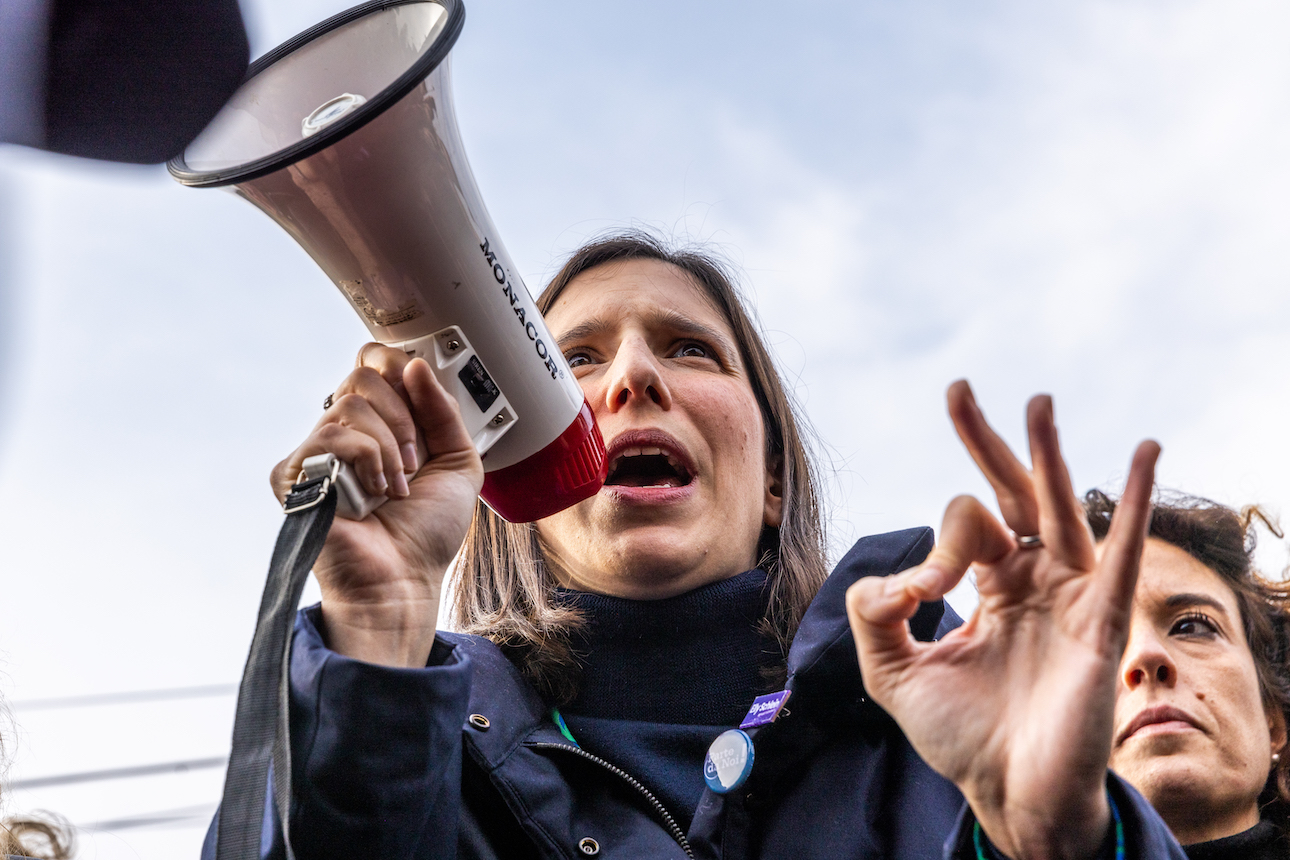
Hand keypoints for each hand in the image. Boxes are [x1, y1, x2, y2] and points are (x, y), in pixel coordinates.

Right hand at [271, 344, 483, 667]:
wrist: (405, 580)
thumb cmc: (427, 532)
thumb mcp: (459, 462)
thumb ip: (444, 411)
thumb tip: (416, 366)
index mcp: (380, 425)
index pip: (372, 364)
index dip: (396, 367)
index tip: (421, 391)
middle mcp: (346, 433)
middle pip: (362, 375)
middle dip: (404, 416)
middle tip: (416, 460)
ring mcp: (318, 453)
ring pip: (351, 403)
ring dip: (390, 447)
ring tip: (397, 485)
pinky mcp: (294, 474)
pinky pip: (330, 436)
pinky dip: (367, 461)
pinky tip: (374, 493)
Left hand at [846, 381, 1158, 859]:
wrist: (1007, 793)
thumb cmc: (960, 736)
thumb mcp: (892, 674)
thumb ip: (872, 619)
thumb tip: (883, 578)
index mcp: (989, 585)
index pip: (964, 526)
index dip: (934, 548)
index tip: (916, 594)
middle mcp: (1032, 580)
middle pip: (1012, 493)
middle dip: (988, 442)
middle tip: (958, 389)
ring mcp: (1070, 595)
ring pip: (1059, 508)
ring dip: (1047, 453)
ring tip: (1038, 400)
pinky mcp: (1100, 620)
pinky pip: (1119, 551)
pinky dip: (1133, 502)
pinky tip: (1145, 454)